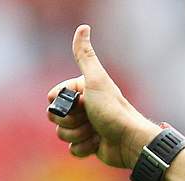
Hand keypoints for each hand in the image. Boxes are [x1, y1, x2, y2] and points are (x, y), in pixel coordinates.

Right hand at [46, 25, 160, 168]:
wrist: (130, 142)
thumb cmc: (114, 111)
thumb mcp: (96, 80)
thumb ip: (85, 56)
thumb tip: (83, 27)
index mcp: (83, 91)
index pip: (54, 99)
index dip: (62, 104)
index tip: (81, 103)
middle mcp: (84, 108)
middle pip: (55, 117)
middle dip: (70, 122)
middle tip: (90, 119)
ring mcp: (85, 127)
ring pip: (62, 134)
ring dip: (78, 135)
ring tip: (96, 133)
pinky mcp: (89, 145)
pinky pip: (72, 150)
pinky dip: (83, 149)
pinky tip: (98, 145)